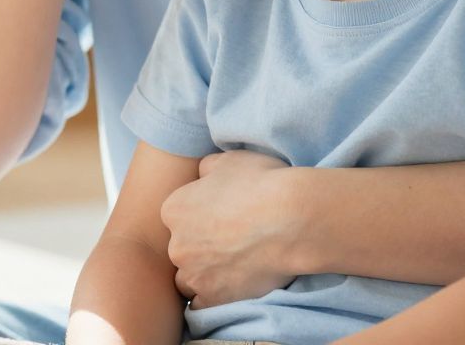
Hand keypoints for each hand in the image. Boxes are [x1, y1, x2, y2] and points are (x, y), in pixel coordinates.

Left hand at [160, 150, 299, 308]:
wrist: (290, 220)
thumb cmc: (261, 184)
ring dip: (203, 274)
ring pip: (188, 279)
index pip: (176, 216)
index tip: (219, 217)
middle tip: (229, 241)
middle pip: (181, 249)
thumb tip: (202, 177)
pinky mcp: (214, 298)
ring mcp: (194, 275)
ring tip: (231, 264)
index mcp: (174, 209)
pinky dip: (212, 297)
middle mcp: (176, 245)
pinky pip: (201, 304)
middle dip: (199, 246)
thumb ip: (206, 170)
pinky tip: (230, 284)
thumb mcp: (227, 160)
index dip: (198, 216)